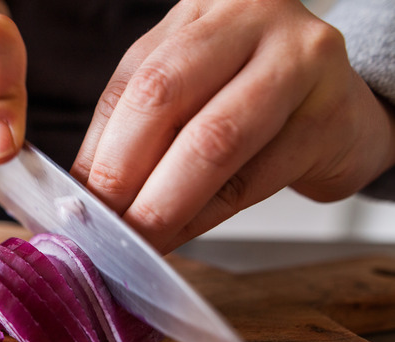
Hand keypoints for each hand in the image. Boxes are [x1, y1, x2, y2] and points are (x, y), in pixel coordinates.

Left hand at [71, 0, 394, 252]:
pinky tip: (180, 236)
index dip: (98, 147)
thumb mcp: (192, 91)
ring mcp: (297, 62)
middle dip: (123, 173)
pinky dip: (205, 216)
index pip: (134, 81)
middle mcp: (249, 20)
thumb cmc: (256, 99)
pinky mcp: (328, 118)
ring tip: (138, 239)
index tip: (75, 200)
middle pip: (163, 97)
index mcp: (200, 12)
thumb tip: (85, 189)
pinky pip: (253, 179)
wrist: (344, 110)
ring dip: (164, 203)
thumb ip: (138, 125)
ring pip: (211, 141)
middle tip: (105, 224)